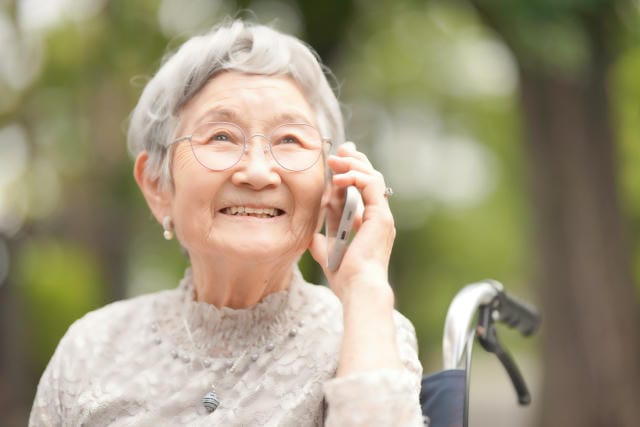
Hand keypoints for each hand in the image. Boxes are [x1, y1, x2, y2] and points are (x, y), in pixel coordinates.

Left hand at [309, 142, 395, 303]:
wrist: (357, 287)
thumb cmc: (345, 276)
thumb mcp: (327, 253)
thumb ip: (321, 241)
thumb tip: (309, 233)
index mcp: (368, 223)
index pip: (360, 189)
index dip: (349, 172)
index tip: (335, 160)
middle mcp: (378, 216)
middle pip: (370, 178)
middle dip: (354, 160)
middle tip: (339, 149)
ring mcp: (381, 215)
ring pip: (372, 176)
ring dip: (353, 165)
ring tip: (335, 161)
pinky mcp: (381, 215)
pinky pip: (371, 185)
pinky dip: (355, 176)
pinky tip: (339, 177)